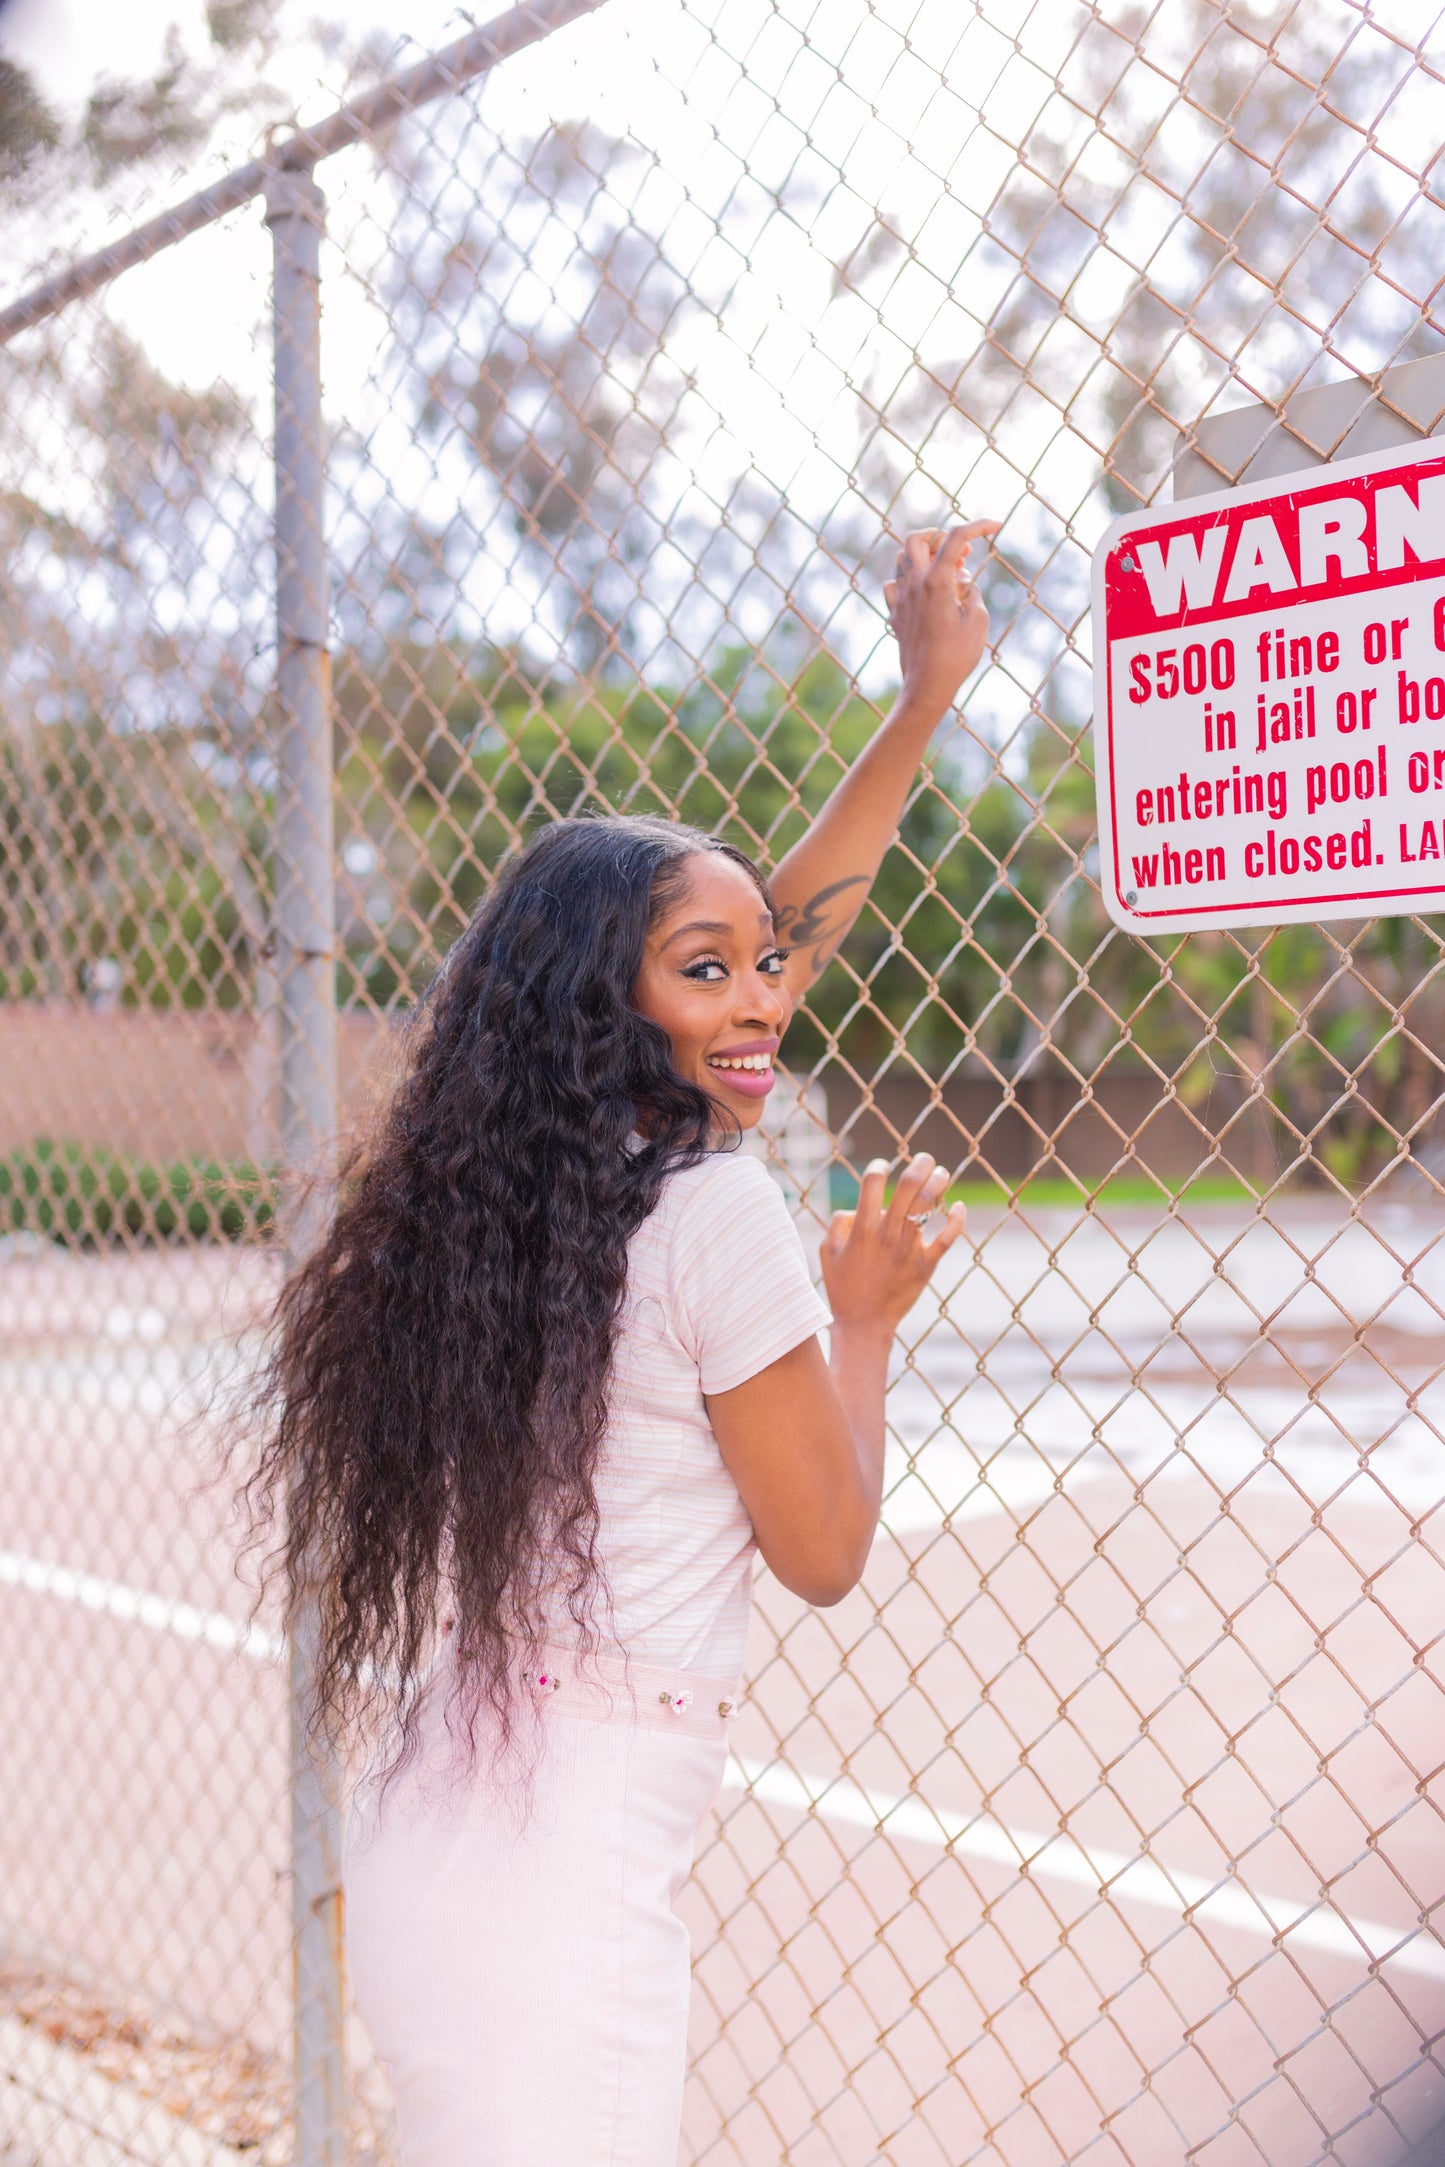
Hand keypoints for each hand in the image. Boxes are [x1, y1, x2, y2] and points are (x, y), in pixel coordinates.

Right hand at [821, 1153, 966, 1334]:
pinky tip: (958, 1206)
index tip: (881, 1166)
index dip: (878, 1167)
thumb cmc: (842, 1287)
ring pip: (928, 1206)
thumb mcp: (827, 1252)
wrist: (864, 1324)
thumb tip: (857, 1208)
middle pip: (908, 1187)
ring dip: (938, 1183)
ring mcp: (908, 1249)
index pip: (872, 1183)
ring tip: (942, 1173)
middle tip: (924, 1158)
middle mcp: (887, 1235)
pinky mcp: (926, 1265)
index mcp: (862, 1230)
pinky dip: (955, 1219)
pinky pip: (947, 1238)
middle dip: (919, 1165)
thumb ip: (838, 1223)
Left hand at [883, 520, 997, 721]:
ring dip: (923, 556)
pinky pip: (893, 585)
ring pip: (901, 559)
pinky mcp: (895, 615)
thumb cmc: (957, 656)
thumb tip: (961, 581)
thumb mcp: (978, 620)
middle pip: (916, 538)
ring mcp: (900, 599)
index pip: (956, 537)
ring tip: (945, 571)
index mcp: (937, 581)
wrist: (927, 686)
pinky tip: (922, 592)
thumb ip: (972, 592)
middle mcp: (913, 584)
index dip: (979, 525)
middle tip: (959, 552)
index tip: (996, 526)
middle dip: (939, 536)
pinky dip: (907, 581)